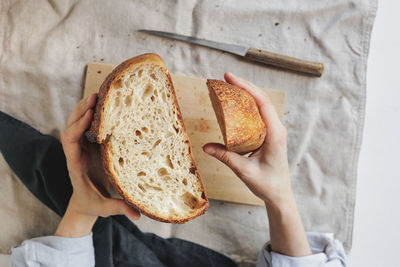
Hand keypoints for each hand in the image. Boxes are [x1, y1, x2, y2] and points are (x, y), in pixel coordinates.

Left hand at [56, 93, 139, 236]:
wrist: (83, 203)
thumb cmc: (92, 204)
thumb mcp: (104, 209)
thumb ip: (119, 209)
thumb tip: (138, 215)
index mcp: (75, 165)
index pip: (70, 142)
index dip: (78, 127)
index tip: (89, 115)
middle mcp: (76, 152)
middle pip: (71, 126)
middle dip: (81, 110)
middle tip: (95, 96)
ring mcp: (82, 147)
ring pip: (78, 123)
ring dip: (85, 108)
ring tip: (99, 94)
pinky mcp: (90, 146)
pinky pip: (88, 126)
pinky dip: (93, 114)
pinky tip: (104, 105)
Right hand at [203, 72, 290, 205]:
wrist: (279, 194)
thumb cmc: (267, 184)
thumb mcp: (244, 171)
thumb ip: (226, 157)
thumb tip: (206, 147)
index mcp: (275, 134)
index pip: (262, 103)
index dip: (246, 88)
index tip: (231, 78)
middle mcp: (277, 129)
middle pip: (261, 99)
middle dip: (244, 86)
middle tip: (225, 78)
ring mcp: (274, 130)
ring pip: (261, 105)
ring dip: (246, 93)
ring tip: (228, 86)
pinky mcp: (269, 134)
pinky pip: (259, 114)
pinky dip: (247, 105)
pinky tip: (235, 103)